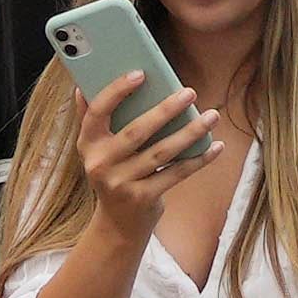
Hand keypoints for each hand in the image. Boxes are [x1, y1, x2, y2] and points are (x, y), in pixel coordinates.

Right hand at [72, 66, 217, 240]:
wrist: (118, 224)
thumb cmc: (113, 174)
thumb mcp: (97, 150)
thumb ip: (91, 120)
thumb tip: (81, 86)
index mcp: (88, 144)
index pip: (97, 112)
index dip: (116, 91)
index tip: (141, 73)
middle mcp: (100, 164)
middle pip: (137, 131)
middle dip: (166, 109)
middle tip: (190, 92)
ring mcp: (121, 184)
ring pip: (162, 152)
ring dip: (190, 132)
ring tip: (211, 115)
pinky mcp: (143, 198)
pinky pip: (176, 173)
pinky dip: (198, 159)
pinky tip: (215, 146)